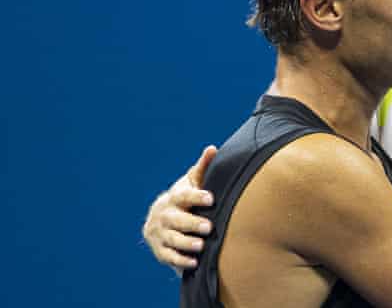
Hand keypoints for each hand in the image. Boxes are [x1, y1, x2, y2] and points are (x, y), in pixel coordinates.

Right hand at [142, 145, 217, 269]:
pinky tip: (193, 262)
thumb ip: (202, 168)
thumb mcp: (191, 183)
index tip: (211, 198)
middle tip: (209, 227)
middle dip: (192, 223)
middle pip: (177, 220)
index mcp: (174, 198)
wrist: (159, 219)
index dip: (197, 196)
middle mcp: (165, 215)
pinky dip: (179, 260)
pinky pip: (168, 257)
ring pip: (172, 239)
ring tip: (201, 246)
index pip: (184, 196)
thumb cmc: (184, 198)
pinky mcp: (160, 250)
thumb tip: (212, 148)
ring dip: (186, 243)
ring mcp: (160, 233)